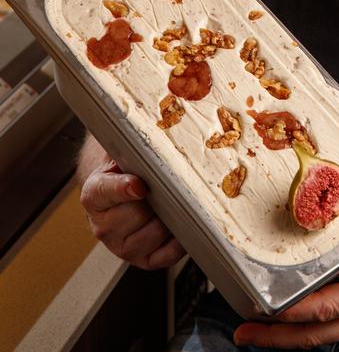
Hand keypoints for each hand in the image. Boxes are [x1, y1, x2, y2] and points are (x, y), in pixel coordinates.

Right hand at [79, 152, 185, 269]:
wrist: (126, 191)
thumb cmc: (128, 170)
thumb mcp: (125, 153)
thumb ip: (134, 150)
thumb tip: (158, 138)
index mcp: (94, 195)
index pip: (104, 192)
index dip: (123, 188)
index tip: (139, 185)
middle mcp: (103, 225)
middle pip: (136, 213)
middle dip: (157, 199)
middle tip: (171, 187)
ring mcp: (121, 246)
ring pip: (153, 234)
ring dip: (169, 219)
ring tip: (176, 203)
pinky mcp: (142, 260)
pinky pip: (165, 256)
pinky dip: (179, 242)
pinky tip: (182, 226)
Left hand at [233, 215, 338, 348]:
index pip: (329, 308)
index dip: (297, 311)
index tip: (269, 310)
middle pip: (316, 334)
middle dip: (278, 337)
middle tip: (245, 334)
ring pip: (321, 335)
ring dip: (287, 336)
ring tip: (255, 331)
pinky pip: (330, 327)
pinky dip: (305, 327)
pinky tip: (288, 320)